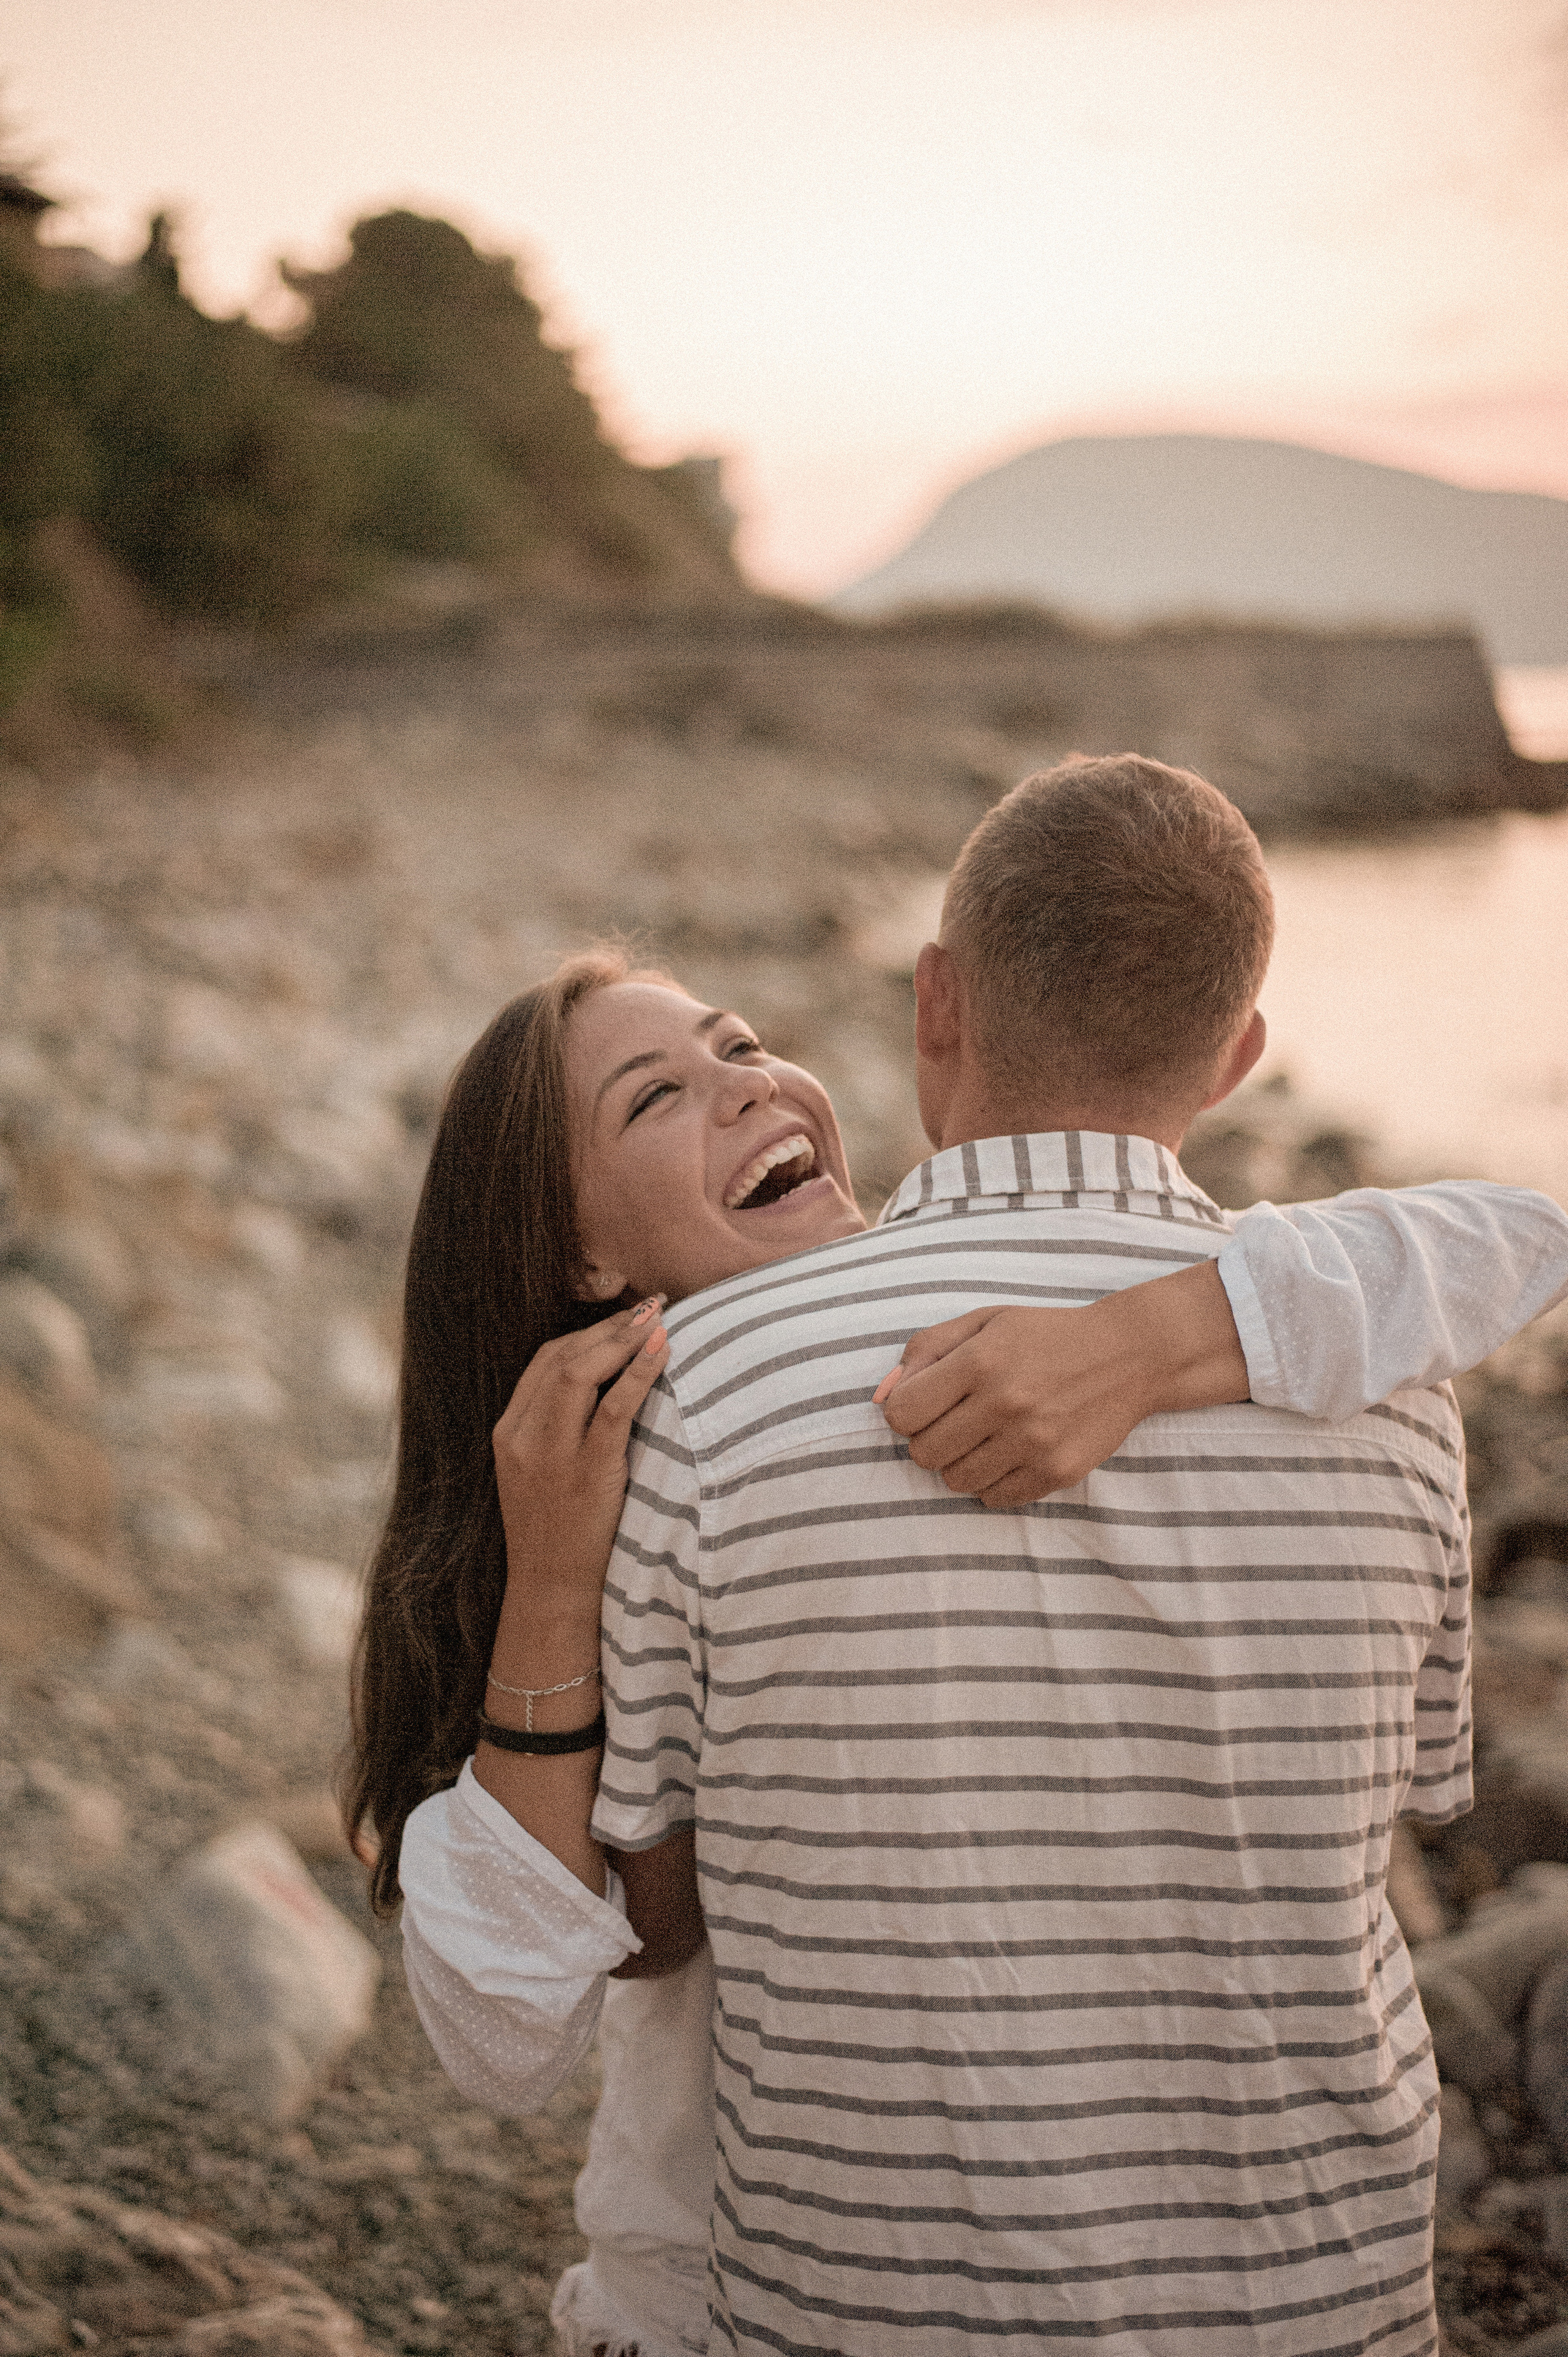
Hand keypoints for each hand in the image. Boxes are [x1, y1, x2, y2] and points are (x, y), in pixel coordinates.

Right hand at [491, 1300, 668, 1630]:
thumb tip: (603, 1382)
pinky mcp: (585, 1474)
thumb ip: (556, 1428)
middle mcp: (523, 1437)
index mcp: (508, 1432)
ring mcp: (551, 1455)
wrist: (550, 1592)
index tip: (623, 1317)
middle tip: (649, 1305)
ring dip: (621, 1338)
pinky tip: (661, 1350)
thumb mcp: (539, 1473)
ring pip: (579, 1373)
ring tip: (657, 1317)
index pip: (545, 1361)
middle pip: (561, 1358)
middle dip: (607, 1326)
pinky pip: (612, 1410)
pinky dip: (638, 1373)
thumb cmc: (557, 1532)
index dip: (587, 1331)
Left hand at [874, 1262, 1247, 1508]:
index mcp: (979, 1361)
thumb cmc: (1044, 1336)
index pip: (900, 1414)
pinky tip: (1011, 1452)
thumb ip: (925, 1351)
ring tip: (986, 1436)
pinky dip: (992, 1481)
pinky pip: (994, 1498)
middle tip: (958, 1420)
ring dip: (960, 1463)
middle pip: (923, 1453)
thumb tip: (878, 1400)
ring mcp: (1033, 1442)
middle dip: (930, 1438)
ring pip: (955, 1481)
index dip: (905, 1411)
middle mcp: (1005, 1403)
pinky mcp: (1057, 1472)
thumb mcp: (983, 1323)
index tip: (926, 1403)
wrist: (1128, 1355)